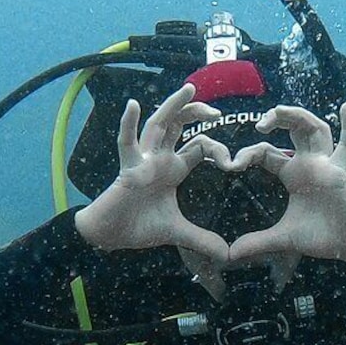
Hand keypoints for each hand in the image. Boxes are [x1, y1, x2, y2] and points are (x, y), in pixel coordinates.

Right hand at [75, 84, 233, 262]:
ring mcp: (143, 160)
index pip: (199, 147)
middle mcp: (159, 158)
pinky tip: (132, 105)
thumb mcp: (178, 232)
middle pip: (179, 125)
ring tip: (189, 89)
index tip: (234, 163)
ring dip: (173, 106)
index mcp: (173, 169)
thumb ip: (202, 240)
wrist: (111, 236)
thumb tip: (227, 255)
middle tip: (216, 110)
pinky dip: (127, 124)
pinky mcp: (128, 168)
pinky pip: (126, 143)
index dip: (217, 149)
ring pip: (159, 124)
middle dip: (196, 112)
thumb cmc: (139, 227)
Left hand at [228, 103, 345, 277]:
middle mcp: (309, 164)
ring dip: (298, 116)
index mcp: (293, 174)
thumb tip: (230, 254)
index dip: (249, 153)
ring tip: (280, 110)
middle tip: (260, 123)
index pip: (267, 152)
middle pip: (293, 129)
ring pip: (315, 128)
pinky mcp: (340, 172)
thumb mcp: (283, 238)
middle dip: (277, 119)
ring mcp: (326, 165)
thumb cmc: (322, 237)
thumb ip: (257, 242)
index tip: (232, 163)